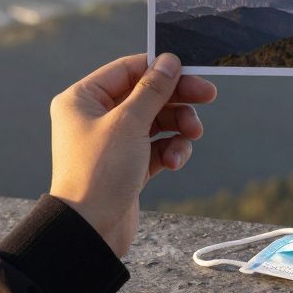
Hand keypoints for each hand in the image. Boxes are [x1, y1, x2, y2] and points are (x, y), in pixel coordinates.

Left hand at [48, 53, 215, 257]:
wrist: (91, 231)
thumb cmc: (100, 172)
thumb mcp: (129, 123)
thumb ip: (153, 90)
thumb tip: (169, 61)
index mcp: (83, 99)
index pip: (128, 69)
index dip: (160, 69)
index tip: (191, 71)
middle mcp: (95, 117)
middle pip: (146, 95)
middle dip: (177, 99)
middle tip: (208, 96)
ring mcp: (112, 142)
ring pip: (156, 121)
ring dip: (178, 126)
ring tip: (192, 136)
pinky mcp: (128, 165)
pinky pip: (156, 147)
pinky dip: (171, 150)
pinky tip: (175, 161)